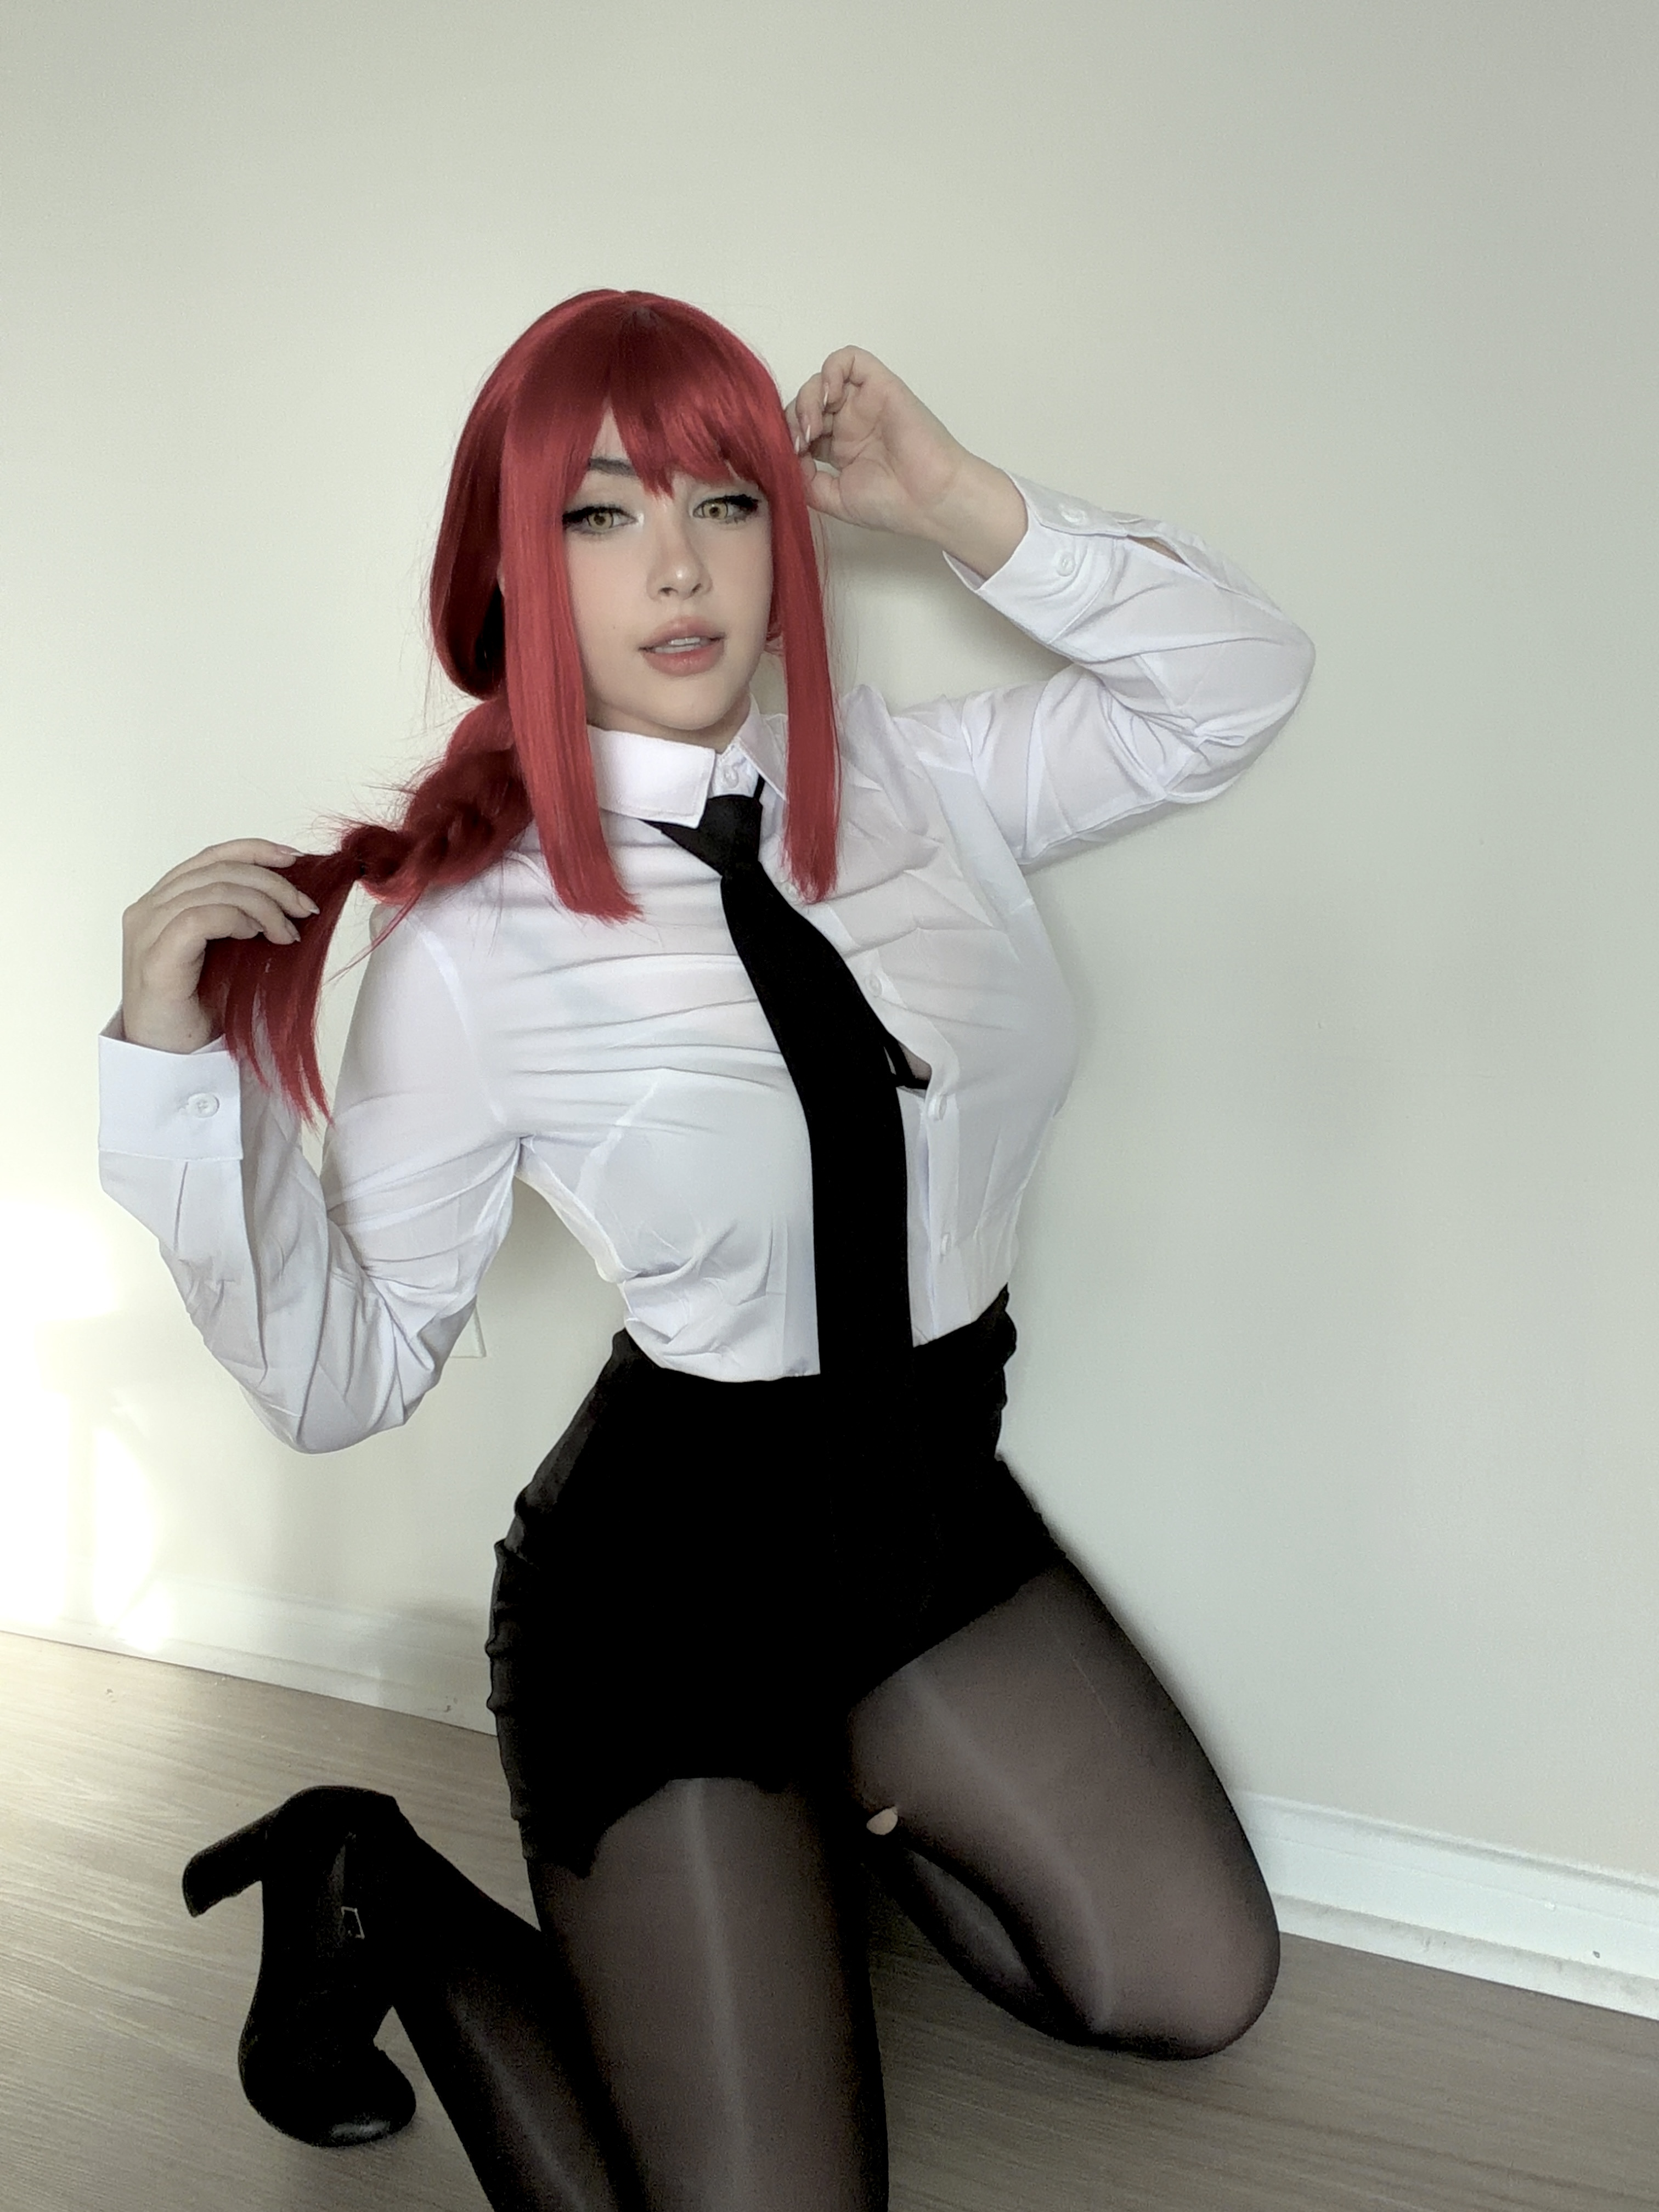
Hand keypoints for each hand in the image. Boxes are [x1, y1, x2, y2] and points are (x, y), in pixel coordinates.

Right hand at [121, 839, 318, 1052]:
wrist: (169, 1059)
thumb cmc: (200, 1009)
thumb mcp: (228, 952)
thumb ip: (241, 918)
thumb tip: (290, 896)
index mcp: (163, 902)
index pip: (210, 857)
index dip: (255, 851)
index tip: (295, 860)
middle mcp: (149, 909)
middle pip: (217, 868)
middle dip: (271, 883)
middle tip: (304, 908)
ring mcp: (147, 931)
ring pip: (214, 889)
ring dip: (263, 906)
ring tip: (287, 933)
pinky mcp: (155, 958)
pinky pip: (200, 918)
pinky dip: (237, 920)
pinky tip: (257, 937)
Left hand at [785, 348, 1027, 576]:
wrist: (928, 500)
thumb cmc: (890, 504)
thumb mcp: (833, 499)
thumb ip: (805, 479)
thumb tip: (785, 457)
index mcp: (839, 448)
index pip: (800, 428)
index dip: (787, 437)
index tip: (790, 458)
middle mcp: (850, 422)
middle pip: (807, 402)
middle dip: (793, 420)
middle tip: (800, 444)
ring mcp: (864, 403)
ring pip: (822, 380)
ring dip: (808, 399)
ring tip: (814, 428)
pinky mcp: (879, 385)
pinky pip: (848, 359)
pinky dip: (831, 372)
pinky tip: (829, 399)